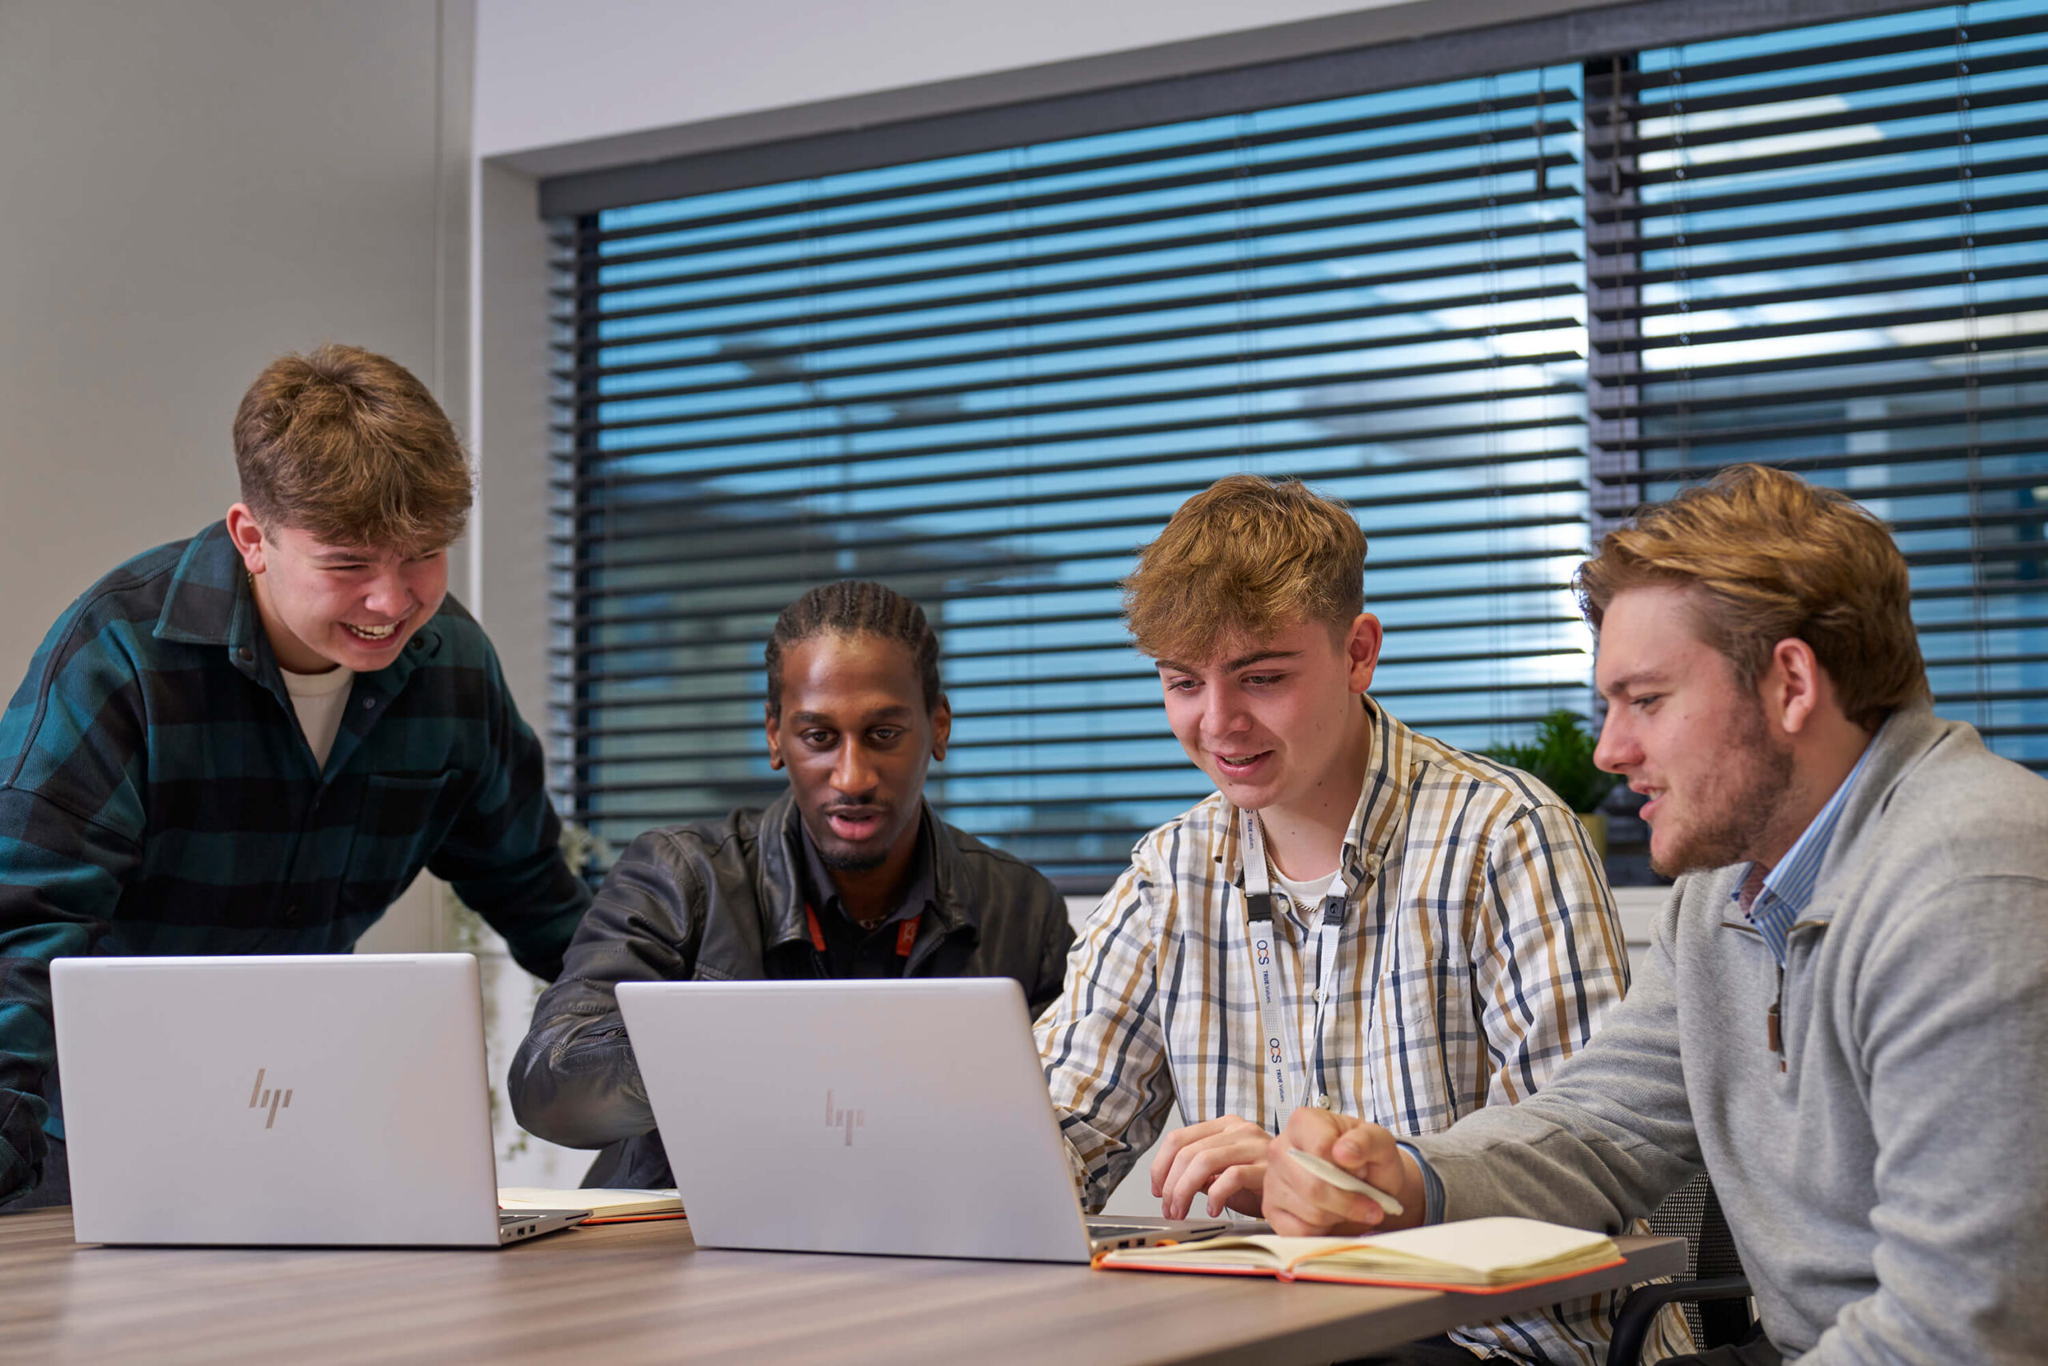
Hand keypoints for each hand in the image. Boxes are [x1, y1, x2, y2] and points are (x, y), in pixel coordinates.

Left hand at [1150, 1115, 1270, 1219]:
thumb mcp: (1222, 1173)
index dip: (1160, 1165)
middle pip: (1187, 1151)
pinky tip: (1213, 1209)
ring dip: (1184, 1190)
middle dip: (1171, 1184)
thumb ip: (1198, 1172)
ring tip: (1182, 1211)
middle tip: (1168, 1208)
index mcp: (1224, 1126)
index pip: (1179, 1138)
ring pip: (1203, 1161)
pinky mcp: (1266, 1166)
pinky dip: (1215, 1195)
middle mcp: (1238, 1130)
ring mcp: (1253, 1145)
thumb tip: (1167, 1184)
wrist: (1297, 1192)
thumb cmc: (1259, 1182)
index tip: (1156, 1189)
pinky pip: (1230, 1176)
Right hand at [1262, 1108, 1423, 1235]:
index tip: (1364, 1175)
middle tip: (1370, 1204)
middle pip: (1313, 1187)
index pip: (1321, 1149)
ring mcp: (1272, 1180)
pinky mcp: (1271, 1209)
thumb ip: (1366, 1141)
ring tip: (1350, 1207)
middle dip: (1349, 1202)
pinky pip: (1299, 1232)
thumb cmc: (1369, 1160)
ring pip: (1310, 1213)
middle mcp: (1280, 1149)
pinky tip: (1333, 1218)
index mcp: (1304, 1122)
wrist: (1367, 1183)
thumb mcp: (1380, 1142)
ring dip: (1340, 1216)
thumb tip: (1343, 1152)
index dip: (1348, 1170)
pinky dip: (1324, 1232)